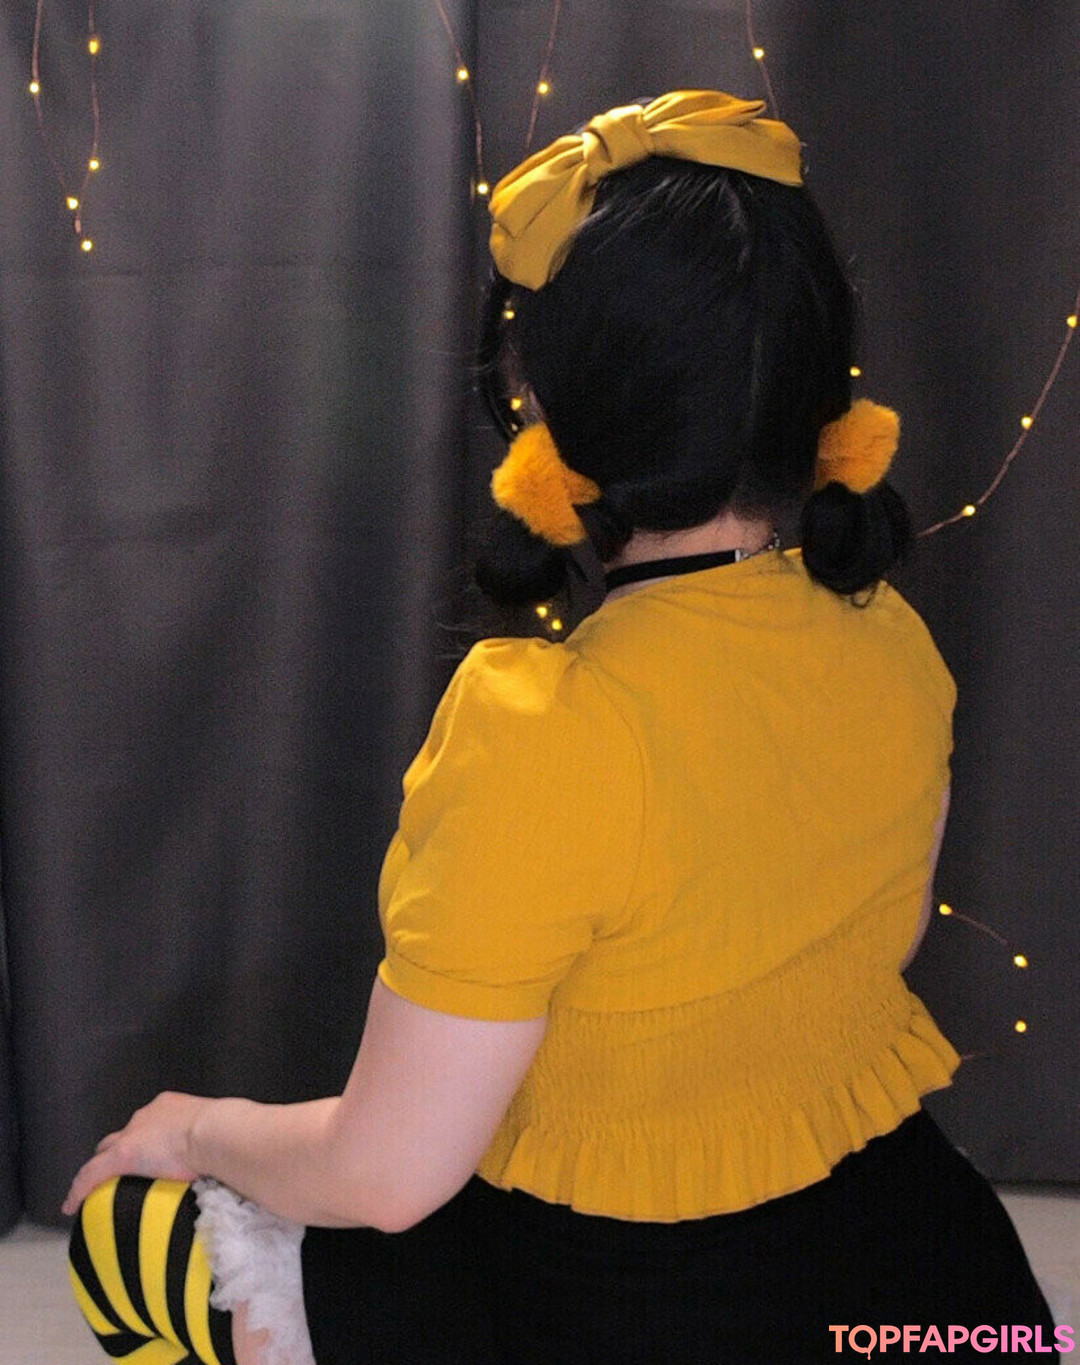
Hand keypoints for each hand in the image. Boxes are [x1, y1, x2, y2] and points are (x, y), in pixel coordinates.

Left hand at [61, 1091, 214, 1215]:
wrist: (217, 1132)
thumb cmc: (227, 1134)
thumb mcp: (221, 1136)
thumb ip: (217, 1148)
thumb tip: (233, 1168)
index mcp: (171, 1108)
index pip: (148, 1124)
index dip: (144, 1138)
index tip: (148, 1152)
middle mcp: (148, 1115)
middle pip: (123, 1134)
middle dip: (119, 1148)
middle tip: (121, 1171)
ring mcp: (133, 1133)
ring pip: (105, 1152)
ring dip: (102, 1168)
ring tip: (95, 1189)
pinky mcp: (121, 1155)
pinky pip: (91, 1175)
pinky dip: (79, 1190)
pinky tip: (70, 1207)